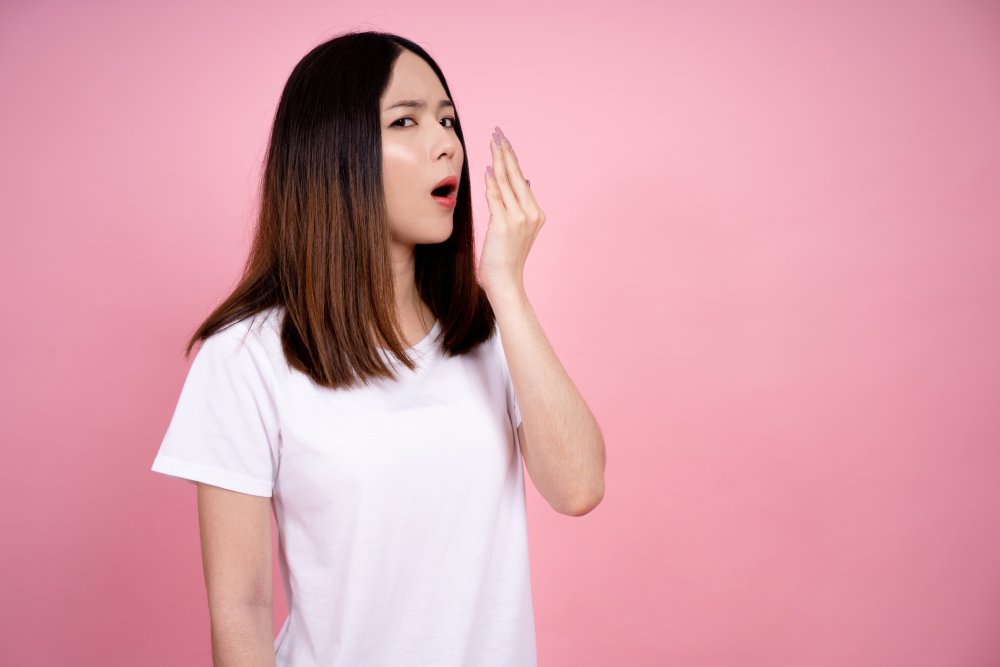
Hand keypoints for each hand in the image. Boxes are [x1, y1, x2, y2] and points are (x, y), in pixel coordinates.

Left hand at [480, 125, 544, 295]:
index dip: (512, 158)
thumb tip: (526, 182)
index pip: (522, 179)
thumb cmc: (506, 258)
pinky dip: (493, 183)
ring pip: (507, 184)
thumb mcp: (517, 230)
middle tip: (498, 132)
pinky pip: (497, 199)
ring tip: (493, 143)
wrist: (506, 283)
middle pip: (516, 176)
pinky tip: (489, 169)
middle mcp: (531, 214)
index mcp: (536, 213)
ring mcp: (519, 219)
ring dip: (499, 161)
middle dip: (506, 152)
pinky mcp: (505, 225)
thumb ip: (520, 206)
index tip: (504, 141)